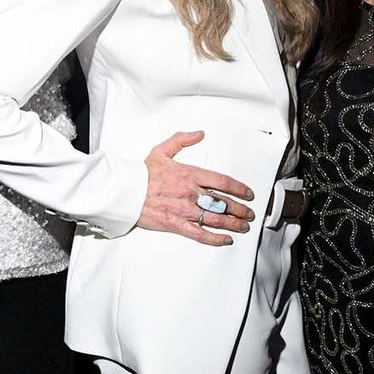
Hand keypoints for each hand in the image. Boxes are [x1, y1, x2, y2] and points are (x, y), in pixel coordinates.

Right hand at [139, 131, 254, 245]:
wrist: (124, 191)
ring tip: (242, 226)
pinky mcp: (176, 224)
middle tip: (248, 213)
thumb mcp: (162, 150)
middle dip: (240, 210)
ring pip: (217, 219)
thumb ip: (182, 140)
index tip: (248, 194)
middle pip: (224, 202)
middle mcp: (191, 193)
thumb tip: (199, 134)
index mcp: (190, 174)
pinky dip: (215, 238)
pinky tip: (225, 239)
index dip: (240, 189)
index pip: (223, 182)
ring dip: (234, 224)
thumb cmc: (141, 174)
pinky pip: (200, 234)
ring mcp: (185, 210)